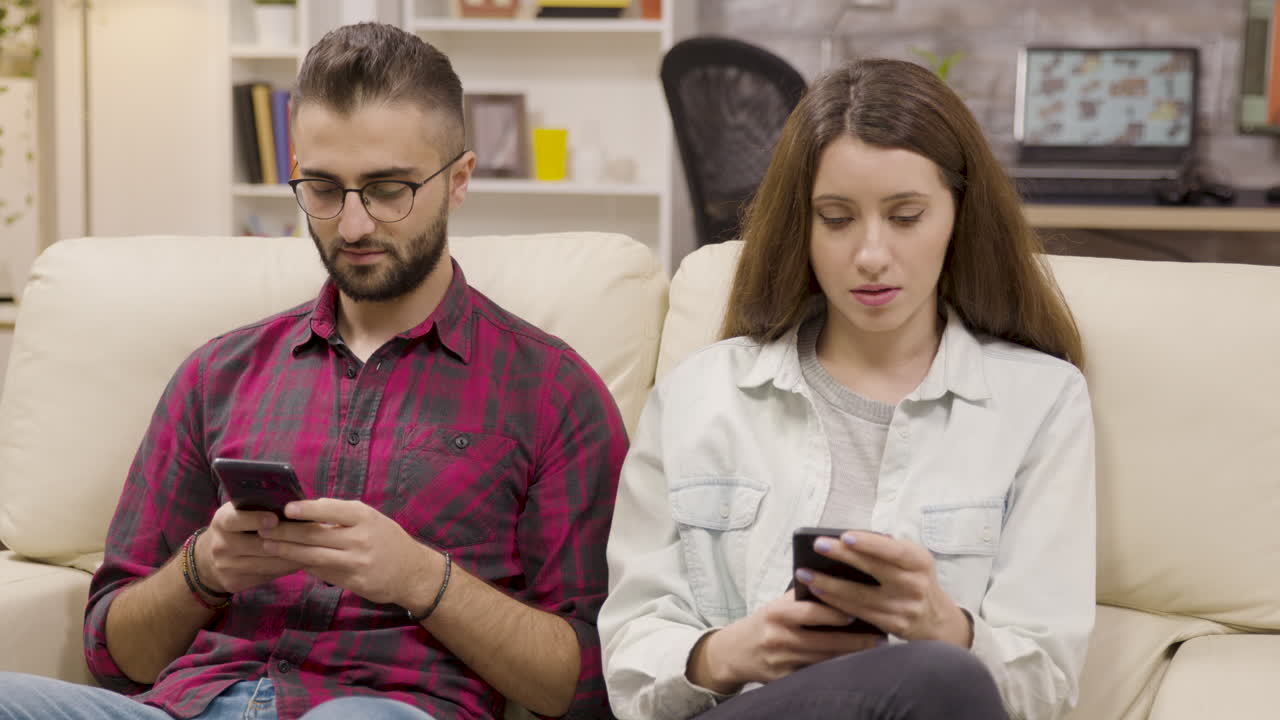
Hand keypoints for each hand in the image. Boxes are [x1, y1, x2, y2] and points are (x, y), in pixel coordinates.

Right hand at [198, 502, 303, 593]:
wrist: (209, 559)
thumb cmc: (236, 527)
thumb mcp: (239, 512)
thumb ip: (258, 507)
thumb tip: (294, 504)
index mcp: (222, 521)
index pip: (235, 519)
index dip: (256, 519)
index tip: (275, 519)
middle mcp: (221, 545)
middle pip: (258, 545)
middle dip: (287, 540)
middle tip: (311, 535)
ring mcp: (226, 567)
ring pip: (266, 564)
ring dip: (292, 557)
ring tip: (313, 549)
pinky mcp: (235, 583)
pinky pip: (267, 576)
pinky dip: (286, 569)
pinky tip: (301, 561)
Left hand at [257, 498, 438, 607]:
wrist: (412, 572)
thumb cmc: (387, 539)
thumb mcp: (371, 519)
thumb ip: (342, 515)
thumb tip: (306, 510)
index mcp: (364, 517)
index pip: (330, 509)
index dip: (306, 509)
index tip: (285, 508)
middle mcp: (360, 538)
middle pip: (315, 534)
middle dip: (286, 532)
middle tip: (263, 528)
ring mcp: (357, 562)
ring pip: (314, 555)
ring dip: (287, 551)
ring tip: (268, 545)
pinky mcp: (354, 582)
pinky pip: (323, 572)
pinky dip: (304, 565)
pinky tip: (289, 561)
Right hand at [688, 590, 881, 693]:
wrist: (734, 652)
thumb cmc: (764, 623)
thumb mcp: (777, 605)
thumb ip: (803, 598)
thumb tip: (841, 586)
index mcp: (776, 613)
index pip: (810, 611)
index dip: (835, 612)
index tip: (859, 612)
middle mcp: (777, 637)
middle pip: (823, 640)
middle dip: (854, 640)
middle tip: (881, 637)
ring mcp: (780, 662)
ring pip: (823, 660)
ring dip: (851, 656)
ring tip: (874, 650)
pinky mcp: (783, 680)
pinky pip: (814, 675)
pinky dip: (835, 670)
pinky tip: (854, 667)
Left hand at [795, 531, 971, 646]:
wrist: (937, 620)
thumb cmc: (916, 579)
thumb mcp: (912, 560)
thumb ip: (887, 549)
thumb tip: (847, 540)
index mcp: (919, 561)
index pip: (893, 550)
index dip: (869, 543)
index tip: (845, 536)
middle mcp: (914, 584)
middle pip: (874, 569)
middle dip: (843, 556)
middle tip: (818, 545)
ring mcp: (904, 607)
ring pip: (860, 596)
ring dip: (828, 584)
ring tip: (804, 574)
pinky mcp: (893, 625)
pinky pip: (858, 613)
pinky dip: (835, 602)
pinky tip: (818, 593)